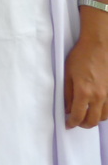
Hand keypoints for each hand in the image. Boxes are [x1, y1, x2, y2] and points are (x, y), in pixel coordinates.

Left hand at [64, 5, 107, 128]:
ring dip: (94, 120)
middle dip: (82, 124)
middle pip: (92, 121)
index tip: (68, 124)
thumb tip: (66, 108)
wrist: (99, 46)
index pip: (77, 116)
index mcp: (84, 92)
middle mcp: (98, 97)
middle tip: (76, 122)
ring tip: (85, 115)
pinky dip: (103, 113)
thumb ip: (67, 93)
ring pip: (103, 117)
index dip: (71, 123)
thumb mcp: (67, 74)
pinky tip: (96, 109)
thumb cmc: (80, 57)